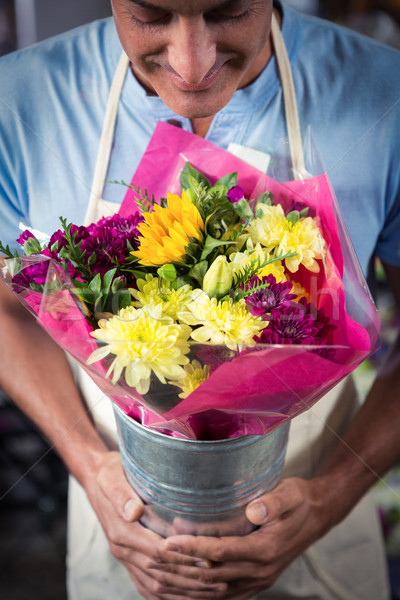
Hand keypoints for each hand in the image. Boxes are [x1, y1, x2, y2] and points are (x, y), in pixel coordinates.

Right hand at [85, 451, 227, 598]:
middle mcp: (123, 550)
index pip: (156, 552)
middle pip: (160, 574)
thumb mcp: (112, 477)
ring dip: (185, 591)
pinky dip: (170, 595)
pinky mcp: (130, 561)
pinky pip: (149, 586)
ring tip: (214, 590)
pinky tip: (190, 595)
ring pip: (156, 585)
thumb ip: (122, 494)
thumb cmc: (110, 473)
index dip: (183, 557)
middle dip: (191, 579)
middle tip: (221, 580)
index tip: (208, 558)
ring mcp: (126, 558)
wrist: (96, 479)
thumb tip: (134, 511)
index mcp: (122, 531)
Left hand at [158, 477, 329, 598]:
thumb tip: (254, 511)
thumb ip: (272, 502)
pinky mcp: (255, 583)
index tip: (166, 543)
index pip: (221, 552)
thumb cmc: (298, 500)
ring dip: (185, 585)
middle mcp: (260, 571)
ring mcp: (257, 581)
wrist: (317, 516)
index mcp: (265, 550)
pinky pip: (223, 596)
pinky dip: (200, 595)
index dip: (192, 549)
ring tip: (158, 575)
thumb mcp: (289, 494)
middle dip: (179, 568)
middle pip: (212, 576)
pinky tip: (182, 591)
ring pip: (214, 591)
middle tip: (151, 558)